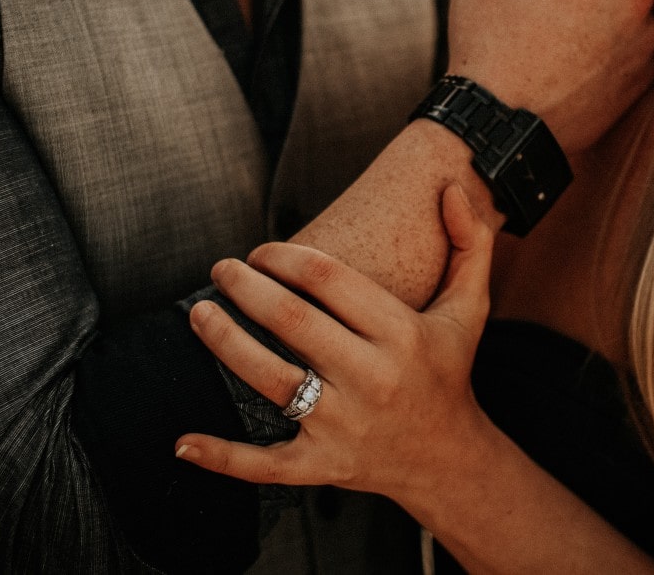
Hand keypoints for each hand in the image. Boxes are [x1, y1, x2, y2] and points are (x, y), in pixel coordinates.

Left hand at [174, 185, 493, 503]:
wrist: (448, 458)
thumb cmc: (447, 370)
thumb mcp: (469, 308)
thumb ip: (470, 244)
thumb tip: (450, 187)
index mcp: (402, 333)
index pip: (327, 278)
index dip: (284, 256)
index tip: (262, 250)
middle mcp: (373, 378)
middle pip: (292, 321)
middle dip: (246, 287)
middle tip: (222, 268)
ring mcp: (344, 425)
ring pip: (271, 379)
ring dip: (224, 342)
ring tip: (199, 313)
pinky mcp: (322, 464)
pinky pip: (264, 462)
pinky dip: (222, 456)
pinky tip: (183, 441)